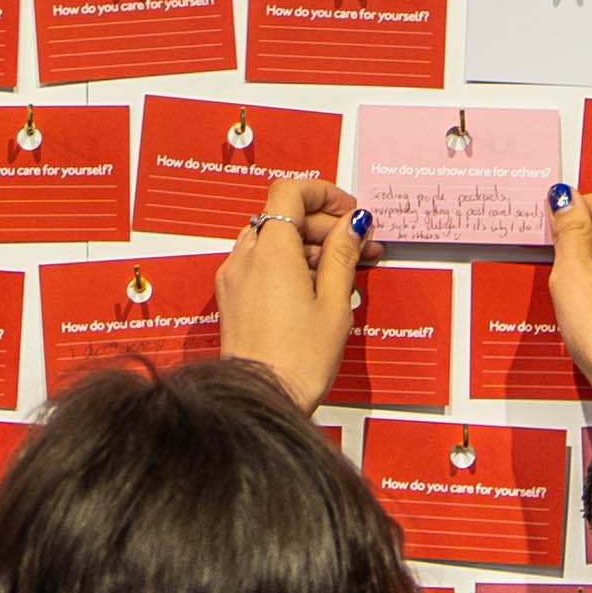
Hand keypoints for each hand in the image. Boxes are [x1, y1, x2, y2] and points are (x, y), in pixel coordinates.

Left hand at [213, 171, 367, 405]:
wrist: (261, 401)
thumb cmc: (297, 360)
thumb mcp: (334, 304)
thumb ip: (342, 255)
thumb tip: (352, 224)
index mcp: (271, 251)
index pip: (290, 192)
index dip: (323, 194)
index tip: (348, 211)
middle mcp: (245, 257)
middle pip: (283, 216)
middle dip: (324, 225)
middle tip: (359, 245)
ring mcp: (234, 278)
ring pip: (272, 240)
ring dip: (307, 245)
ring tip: (344, 270)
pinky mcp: (232, 298)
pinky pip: (260, 263)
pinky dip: (288, 264)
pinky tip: (316, 288)